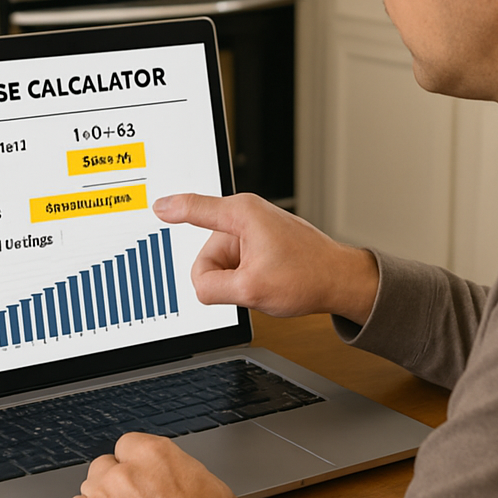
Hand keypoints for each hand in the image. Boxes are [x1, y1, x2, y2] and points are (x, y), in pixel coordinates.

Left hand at [65, 432, 241, 497]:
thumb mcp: (210, 487)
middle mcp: (125, 468)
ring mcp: (103, 493)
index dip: (132, 463)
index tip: (138, 478)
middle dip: (114, 482)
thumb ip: (183, 475)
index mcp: (155, 453)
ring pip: (89, 487)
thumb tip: (181, 480)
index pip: (128, 444)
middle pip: (105, 465)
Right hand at [153, 192, 378, 324]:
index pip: (195, 209)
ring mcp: (253, 227)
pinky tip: (267, 281)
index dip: (172, 209)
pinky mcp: (260, 240)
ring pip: (220, 263)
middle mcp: (246, 214)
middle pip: (206, 255)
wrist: (341, 280)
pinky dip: (244, 277)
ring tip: (265, 282)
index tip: (155, 206)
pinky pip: (235, 263)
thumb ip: (212, 288)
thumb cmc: (308, 277)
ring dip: (236, 279)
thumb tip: (199, 287)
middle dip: (223, 278)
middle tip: (253, 285)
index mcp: (242, 214)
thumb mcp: (251, 290)